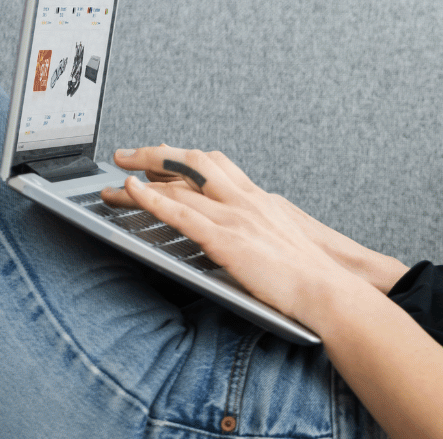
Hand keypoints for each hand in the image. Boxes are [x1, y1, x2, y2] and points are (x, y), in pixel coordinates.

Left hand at [102, 145, 405, 319]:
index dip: (182, 157)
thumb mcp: (283, 240)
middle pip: (194, 161)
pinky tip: (131, 192)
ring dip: (142, 176)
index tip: (160, 157)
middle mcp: (245, 200)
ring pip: (181, 183)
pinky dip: (151, 199)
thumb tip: (243, 237)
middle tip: (128, 155)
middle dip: (156, 154)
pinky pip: (181, 212)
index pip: (214, 164)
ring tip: (115, 179)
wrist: (327, 287)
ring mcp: (235, 217)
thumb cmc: (310, 274)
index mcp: (259, 199)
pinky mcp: (226, 240)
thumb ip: (259, 231)